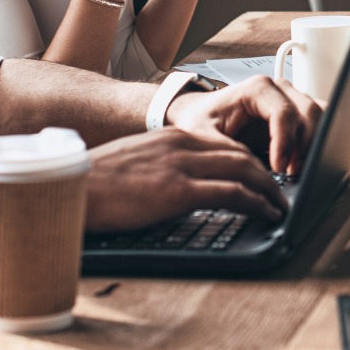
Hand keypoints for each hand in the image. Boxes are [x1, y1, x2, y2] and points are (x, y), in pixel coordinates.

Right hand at [84, 129, 287, 231]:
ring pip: (244, 169)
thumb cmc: (93, 185)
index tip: (260, 175)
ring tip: (281, 204)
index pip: (224, 143)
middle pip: (240, 153)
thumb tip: (176, 186)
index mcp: (171, 136)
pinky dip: (257, 202)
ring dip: (269, 189)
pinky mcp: (178, 190)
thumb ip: (161, 167)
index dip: (248, 160)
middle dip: (266, 173)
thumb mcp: (134, 164)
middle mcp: (182, 144)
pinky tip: (267, 213)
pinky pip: (232, 193)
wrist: (68, 189)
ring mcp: (181, 165)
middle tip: (280, 190)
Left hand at [167, 74, 322, 175]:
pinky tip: (300, 161)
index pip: (284, 113)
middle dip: (305, 145)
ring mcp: (291, 99)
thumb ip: (228, 151)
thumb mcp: (203, 137)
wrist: (199, 114)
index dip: (285, 143)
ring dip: (314, 143)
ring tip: (296, 169)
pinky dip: (316, 141)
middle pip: (310, 112)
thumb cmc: (200, 120)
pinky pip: (318, 122)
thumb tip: (252, 172)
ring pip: (319, 116)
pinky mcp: (296, 113)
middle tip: (291, 173)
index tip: (279, 169)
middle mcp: (279, 89)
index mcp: (257, 88)